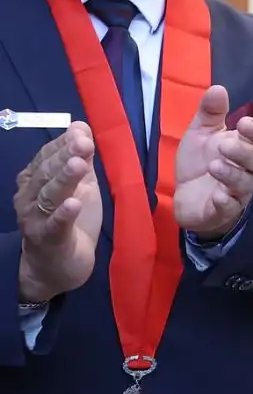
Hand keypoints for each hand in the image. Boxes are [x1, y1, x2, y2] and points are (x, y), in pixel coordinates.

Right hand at [14, 125, 101, 301]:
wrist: (57, 266)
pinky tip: (74, 203)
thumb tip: (81, 127)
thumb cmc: (69, 221)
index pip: (46, 158)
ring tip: (79, 165)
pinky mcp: (48, 240)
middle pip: (46, 174)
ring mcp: (36, 219)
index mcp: (35, 181)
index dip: (63, 144)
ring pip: (49, 196)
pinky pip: (54, 225)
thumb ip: (80, 159)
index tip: (81, 132)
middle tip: (83, 143)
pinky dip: (63, 214)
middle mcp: (29, 197)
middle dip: (64, 156)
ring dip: (64, 179)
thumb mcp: (80, 186)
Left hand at [172, 86, 252, 239]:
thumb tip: (218, 88)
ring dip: (233, 174)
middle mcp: (247, 169)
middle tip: (225, 145)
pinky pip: (231, 207)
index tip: (244, 123)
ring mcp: (237, 191)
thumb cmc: (201, 162)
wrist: (187, 197)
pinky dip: (226, 202)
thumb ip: (210, 112)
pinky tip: (218, 196)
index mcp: (245, 147)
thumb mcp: (201, 133)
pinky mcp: (223, 210)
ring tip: (214, 166)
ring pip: (246, 183)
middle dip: (246, 152)